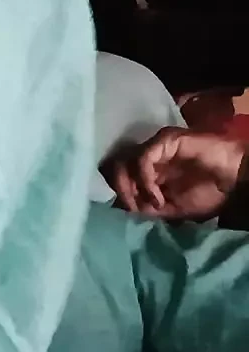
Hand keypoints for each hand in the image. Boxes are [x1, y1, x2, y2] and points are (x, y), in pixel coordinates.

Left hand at [103, 127, 248, 220]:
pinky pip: (142, 158)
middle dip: (119, 190)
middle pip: (115, 167)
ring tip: (146, 203)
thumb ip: (150, 207)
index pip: (119, 176)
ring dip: (129, 186)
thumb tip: (127, 209)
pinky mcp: (165, 141)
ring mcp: (155, 147)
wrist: (237, 179)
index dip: (118, 194)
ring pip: (123, 161)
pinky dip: (144, 181)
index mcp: (149, 171)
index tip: (128, 211)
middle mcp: (148, 156)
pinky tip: (156, 196)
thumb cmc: (210, 191)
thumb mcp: (175, 208)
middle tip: (132, 207)